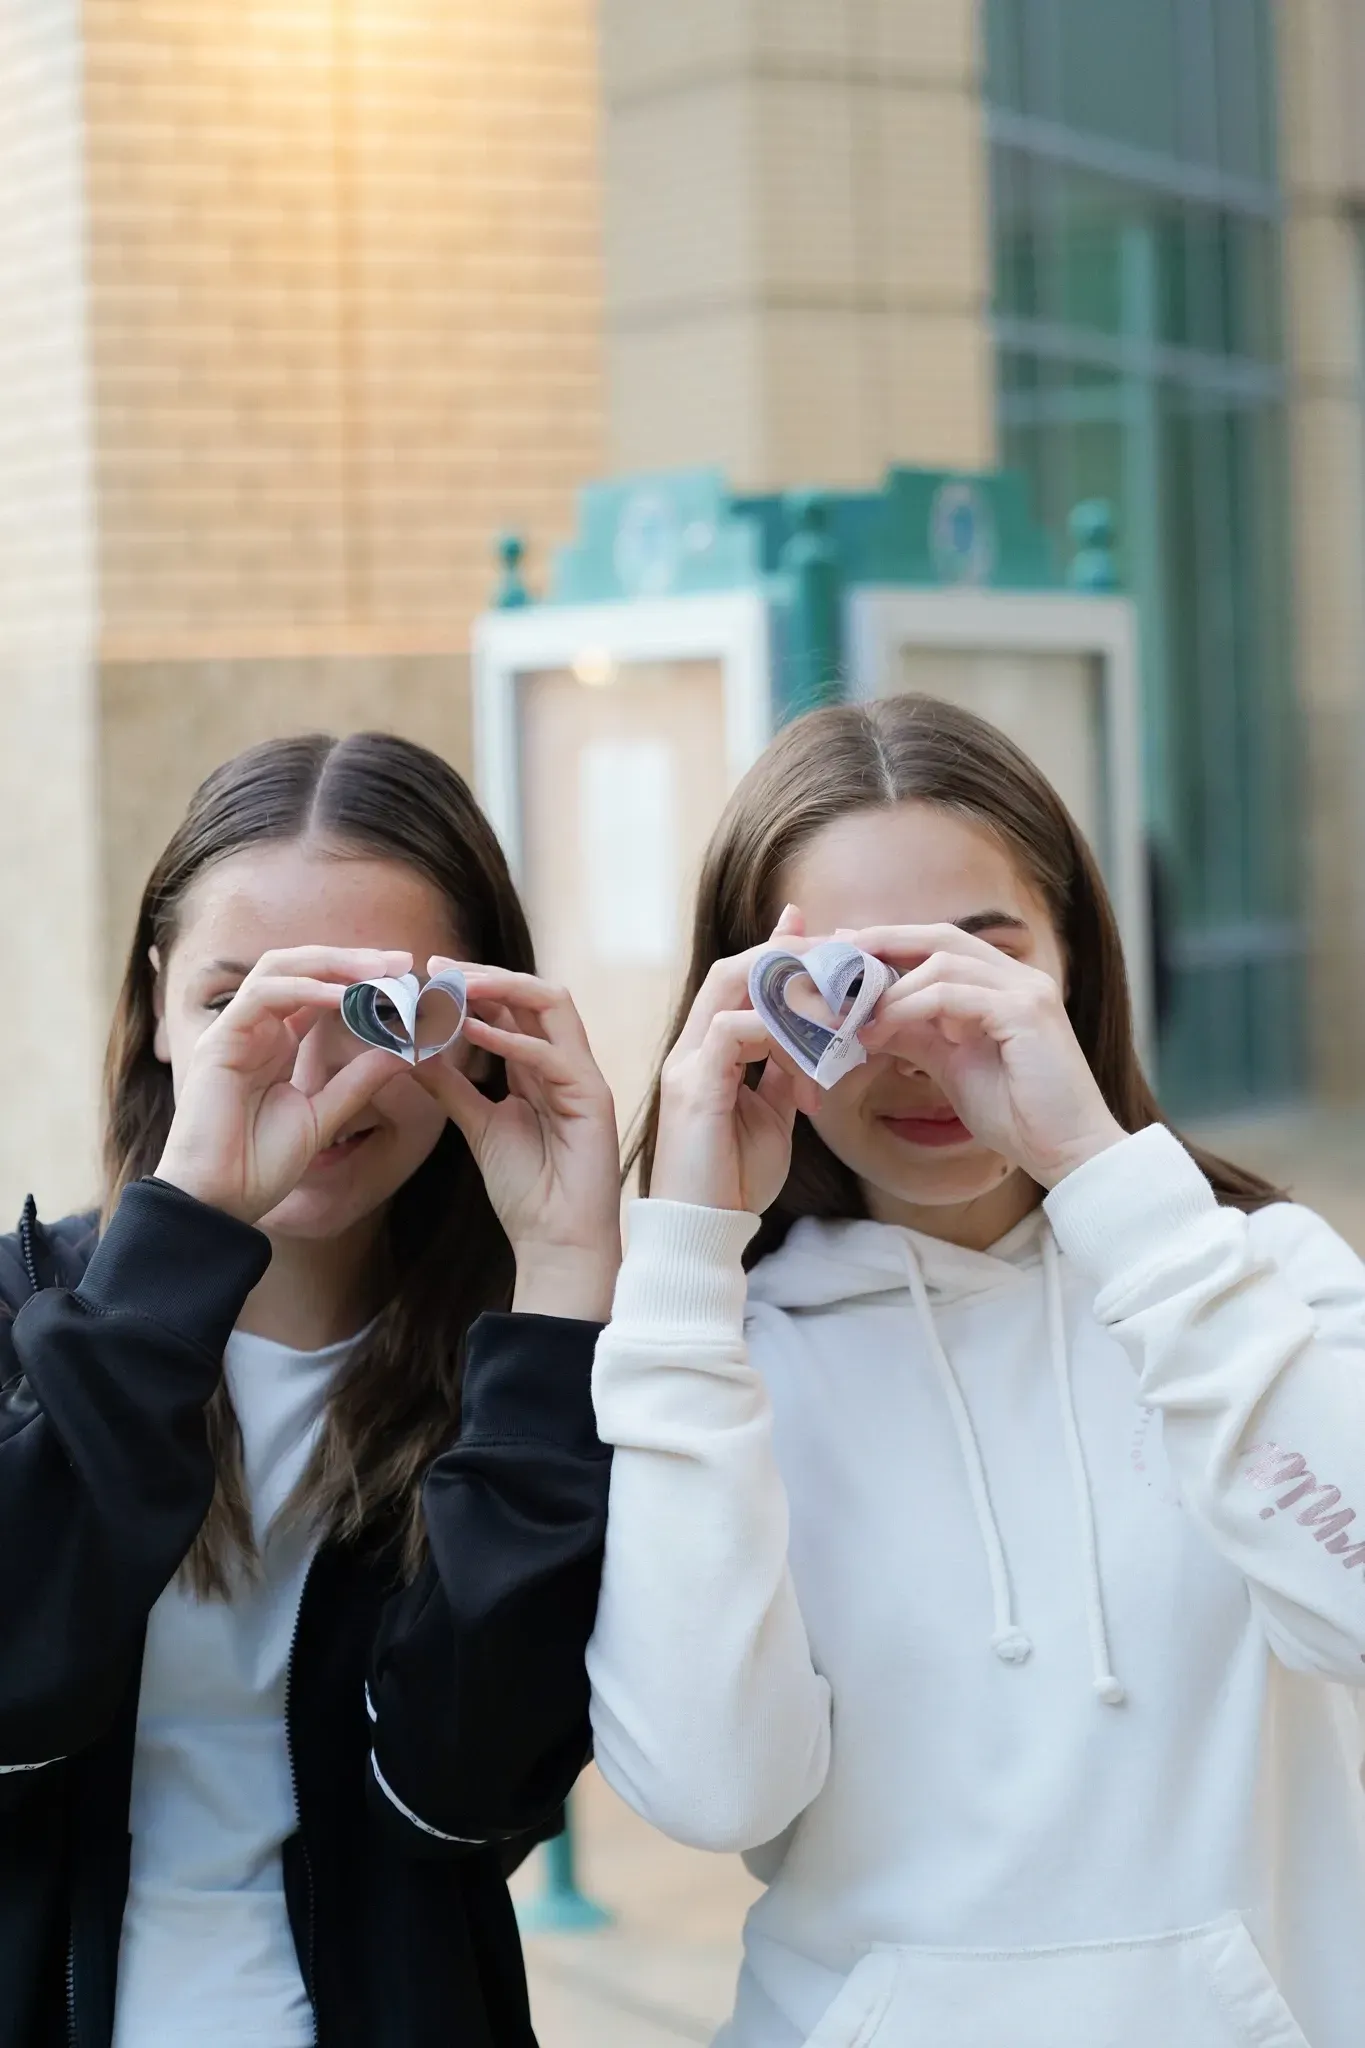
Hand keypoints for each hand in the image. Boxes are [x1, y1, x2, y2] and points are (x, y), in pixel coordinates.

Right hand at [154, 947, 410, 1222]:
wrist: (219, 1200)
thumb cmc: (261, 1163)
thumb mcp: (325, 1115)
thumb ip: (360, 1080)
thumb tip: (406, 1051)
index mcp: (278, 1043)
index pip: (321, 992)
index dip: (361, 980)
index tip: (407, 978)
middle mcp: (256, 1029)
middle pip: (302, 968)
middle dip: (351, 960)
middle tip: (400, 960)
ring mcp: (235, 1030)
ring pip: (281, 968)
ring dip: (332, 964)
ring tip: (377, 970)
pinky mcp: (219, 1039)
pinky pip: (263, 996)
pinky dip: (305, 989)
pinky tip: (343, 996)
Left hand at [415, 961, 621, 1320]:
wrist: (558, 1239)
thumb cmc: (527, 1188)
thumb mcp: (476, 1125)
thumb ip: (450, 1087)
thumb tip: (413, 1050)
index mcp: (541, 1067)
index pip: (513, 1006)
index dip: (473, 985)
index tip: (428, 973)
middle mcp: (566, 1062)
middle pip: (534, 993)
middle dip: (486, 974)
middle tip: (438, 966)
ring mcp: (583, 1076)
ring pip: (552, 1005)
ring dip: (503, 989)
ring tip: (456, 986)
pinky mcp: (593, 1097)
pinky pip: (552, 1055)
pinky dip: (512, 1040)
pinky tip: (473, 1033)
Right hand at [650, 907, 820, 1214]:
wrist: (706, 1232)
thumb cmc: (736, 1179)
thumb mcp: (774, 1115)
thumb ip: (785, 1072)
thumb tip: (813, 1038)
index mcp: (709, 1053)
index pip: (739, 979)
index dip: (779, 948)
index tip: (827, 936)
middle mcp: (692, 1049)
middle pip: (734, 969)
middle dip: (791, 954)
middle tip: (843, 957)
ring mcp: (688, 1065)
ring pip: (732, 988)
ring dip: (793, 991)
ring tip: (841, 1007)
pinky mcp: (694, 1089)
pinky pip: (732, 1031)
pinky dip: (778, 1033)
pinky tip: (815, 1056)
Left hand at [853, 925, 1125, 1187]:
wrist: (1068, 1152)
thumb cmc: (1018, 1114)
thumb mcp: (951, 1065)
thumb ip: (916, 1034)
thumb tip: (867, 1018)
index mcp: (1005, 985)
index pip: (941, 945)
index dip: (891, 942)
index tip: (841, 951)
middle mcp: (1019, 977)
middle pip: (941, 936)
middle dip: (883, 941)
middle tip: (834, 956)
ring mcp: (1026, 990)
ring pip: (944, 961)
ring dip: (892, 987)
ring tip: (856, 1016)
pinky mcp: (1025, 1012)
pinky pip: (954, 995)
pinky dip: (911, 1007)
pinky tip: (883, 1030)